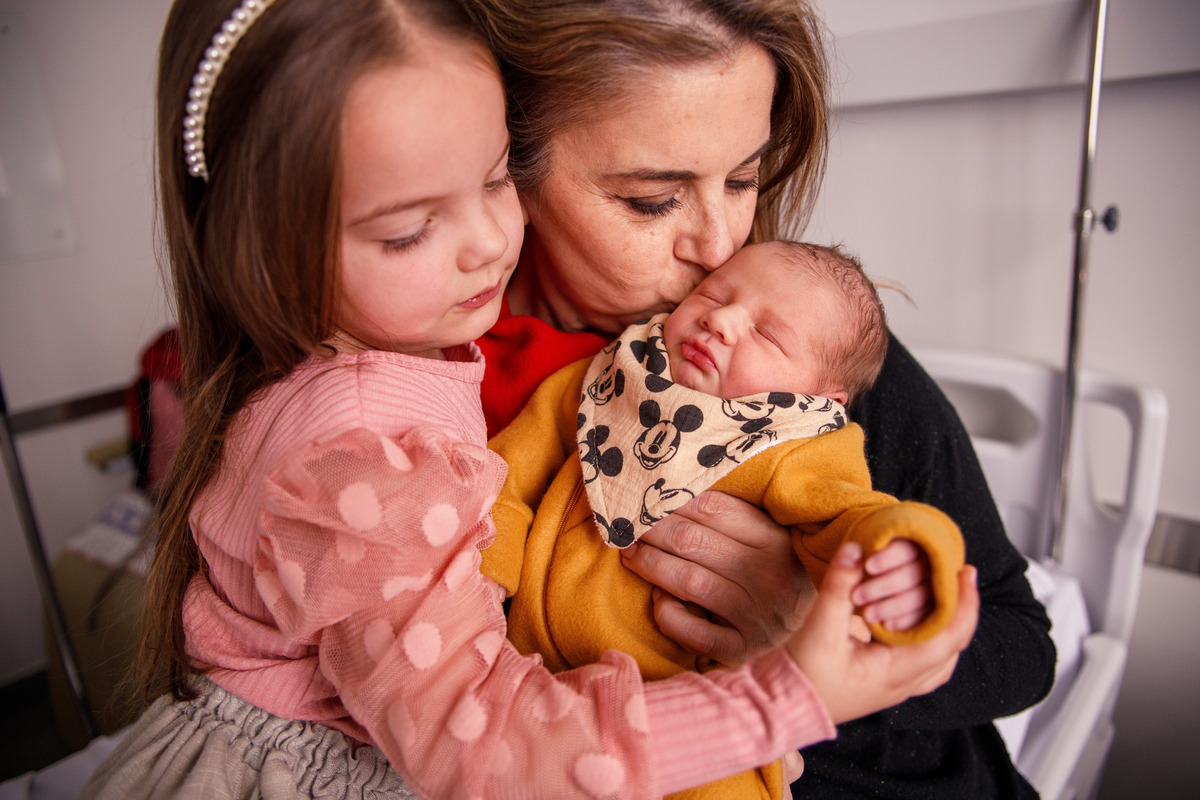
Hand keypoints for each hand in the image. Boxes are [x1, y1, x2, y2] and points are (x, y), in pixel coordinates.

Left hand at [619, 491, 815, 665]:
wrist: (818, 633)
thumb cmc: (780, 572)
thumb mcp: (771, 537)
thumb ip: (734, 516)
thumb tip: (674, 491)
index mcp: (775, 539)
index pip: (712, 508)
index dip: (672, 500)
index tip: (645, 497)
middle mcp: (768, 576)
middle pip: (692, 542)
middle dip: (651, 530)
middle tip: (626, 525)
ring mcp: (756, 616)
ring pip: (688, 582)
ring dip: (650, 564)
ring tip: (629, 554)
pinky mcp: (742, 649)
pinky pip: (694, 632)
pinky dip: (668, 613)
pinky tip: (658, 599)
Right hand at [787, 542, 978, 724]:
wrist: (783, 707)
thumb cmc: (802, 673)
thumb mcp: (820, 626)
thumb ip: (839, 585)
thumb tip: (856, 547)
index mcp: (897, 671)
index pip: (949, 636)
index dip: (964, 602)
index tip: (965, 571)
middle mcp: (904, 684)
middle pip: (952, 648)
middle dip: (960, 611)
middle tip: (958, 578)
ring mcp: (896, 689)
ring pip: (940, 660)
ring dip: (947, 628)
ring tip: (945, 600)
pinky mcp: (884, 686)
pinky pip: (923, 666)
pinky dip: (930, 642)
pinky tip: (919, 626)